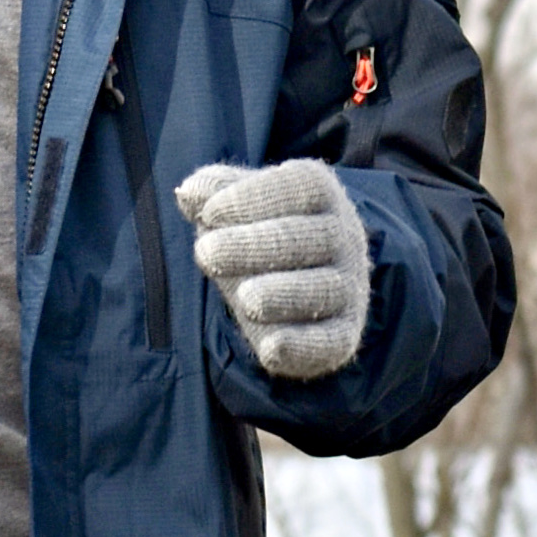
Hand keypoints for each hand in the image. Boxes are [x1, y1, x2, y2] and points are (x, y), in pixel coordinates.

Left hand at [173, 157, 373, 382]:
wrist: (298, 289)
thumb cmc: (261, 236)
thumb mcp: (239, 206)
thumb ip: (215, 194)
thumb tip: (188, 193)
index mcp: (320, 195)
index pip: (298, 187)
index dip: (254, 198)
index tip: (209, 214)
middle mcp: (344, 237)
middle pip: (306, 238)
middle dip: (255, 246)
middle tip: (206, 253)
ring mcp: (348, 287)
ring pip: (322, 289)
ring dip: (283, 294)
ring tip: (246, 299)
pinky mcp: (344, 333)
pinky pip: (330, 340)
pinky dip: (302, 345)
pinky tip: (270, 348)